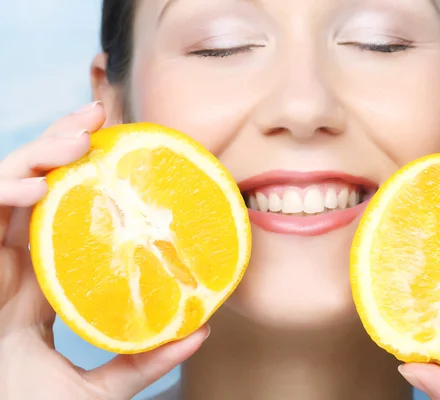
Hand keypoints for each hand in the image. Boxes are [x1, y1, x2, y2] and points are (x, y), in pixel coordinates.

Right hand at [0, 102, 208, 399]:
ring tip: (77, 138)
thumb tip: (203, 331)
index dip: (88, 176)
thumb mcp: (103, 385)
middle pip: (37, 185)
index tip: (123, 148)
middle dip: (61, 142)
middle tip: (98, 116)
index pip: (68, 212)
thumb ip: (146, 358)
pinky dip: (2, 192)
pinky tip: (38, 189)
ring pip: (7, 187)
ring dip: (38, 153)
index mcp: (50, 279)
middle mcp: (18, 263)